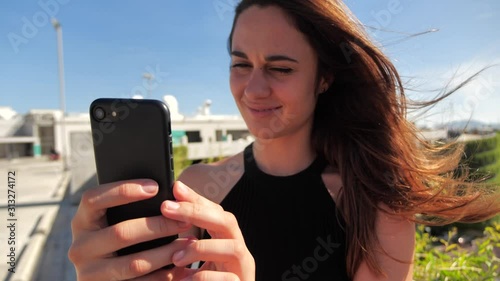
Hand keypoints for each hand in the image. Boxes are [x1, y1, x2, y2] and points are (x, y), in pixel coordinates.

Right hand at [68, 179, 192, 280]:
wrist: (107, 277)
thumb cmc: (121, 237)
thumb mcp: (116, 221)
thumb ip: (134, 208)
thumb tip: (171, 191)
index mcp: (82, 221)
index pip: (93, 199)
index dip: (123, 190)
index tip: (155, 187)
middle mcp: (80, 247)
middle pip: (121, 233)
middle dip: (158, 226)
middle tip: (185, 221)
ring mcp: (89, 273)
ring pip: (134, 263)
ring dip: (166, 253)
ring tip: (189, 244)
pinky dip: (162, 276)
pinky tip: (180, 268)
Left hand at [160, 181, 254, 280]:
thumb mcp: (188, 265)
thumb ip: (182, 244)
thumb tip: (161, 217)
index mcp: (227, 242)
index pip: (216, 212)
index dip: (196, 199)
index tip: (174, 187)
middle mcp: (239, 254)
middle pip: (227, 221)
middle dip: (197, 212)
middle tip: (167, 208)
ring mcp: (243, 273)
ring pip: (233, 248)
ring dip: (202, 247)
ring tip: (175, 255)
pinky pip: (229, 280)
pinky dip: (205, 277)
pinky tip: (185, 279)